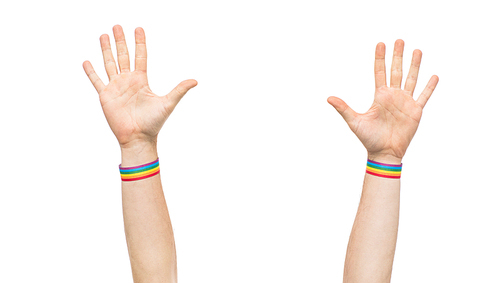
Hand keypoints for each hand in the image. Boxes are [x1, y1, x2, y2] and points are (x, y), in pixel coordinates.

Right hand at [83, 25, 196, 148]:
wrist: (138, 138)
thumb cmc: (154, 123)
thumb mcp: (168, 103)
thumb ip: (179, 90)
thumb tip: (195, 81)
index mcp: (141, 80)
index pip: (140, 56)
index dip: (139, 43)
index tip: (138, 29)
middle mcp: (128, 81)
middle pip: (123, 56)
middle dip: (120, 41)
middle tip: (117, 26)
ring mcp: (116, 88)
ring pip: (109, 64)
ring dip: (106, 50)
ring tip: (103, 35)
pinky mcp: (105, 96)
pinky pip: (96, 81)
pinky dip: (91, 72)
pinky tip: (87, 61)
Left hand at [327, 40, 437, 162]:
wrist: (384, 153)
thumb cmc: (368, 139)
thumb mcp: (354, 121)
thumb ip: (343, 108)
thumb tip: (328, 98)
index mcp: (379, 96)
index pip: (379, 72)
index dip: (380, 58)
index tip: (380, 44)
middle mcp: (393, 96)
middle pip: (396, 71)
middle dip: (397, 56)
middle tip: (399, 40)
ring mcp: (405, 102)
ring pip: (411, 79)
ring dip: (414, 65)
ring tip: (417, 51)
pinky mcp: (415, 111)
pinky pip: (424, 96)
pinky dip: (429, 87)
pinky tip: (434, 76)